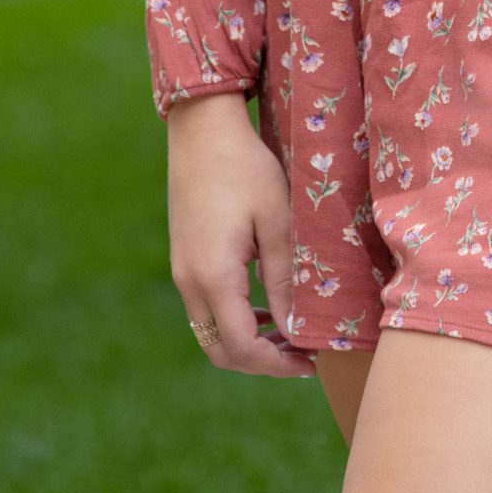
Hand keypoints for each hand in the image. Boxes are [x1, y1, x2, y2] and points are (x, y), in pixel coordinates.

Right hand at [165, 92, 315, 377]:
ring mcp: (182, 271)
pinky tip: (263, 306)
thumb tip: (293, 330)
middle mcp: (190, 282)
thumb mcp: (276, 221)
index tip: (309, 361)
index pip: (241, 347)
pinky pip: (204, 309)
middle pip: (220, 351)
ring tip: (287, 333)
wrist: (203, 128)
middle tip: (300, 353)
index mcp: (214, 276)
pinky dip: (232, 320)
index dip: (276, 364)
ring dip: (246, 342)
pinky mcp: (182, 259)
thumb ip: (283, 280)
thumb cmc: (246, 168)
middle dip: (261, 362)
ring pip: (209, 332)